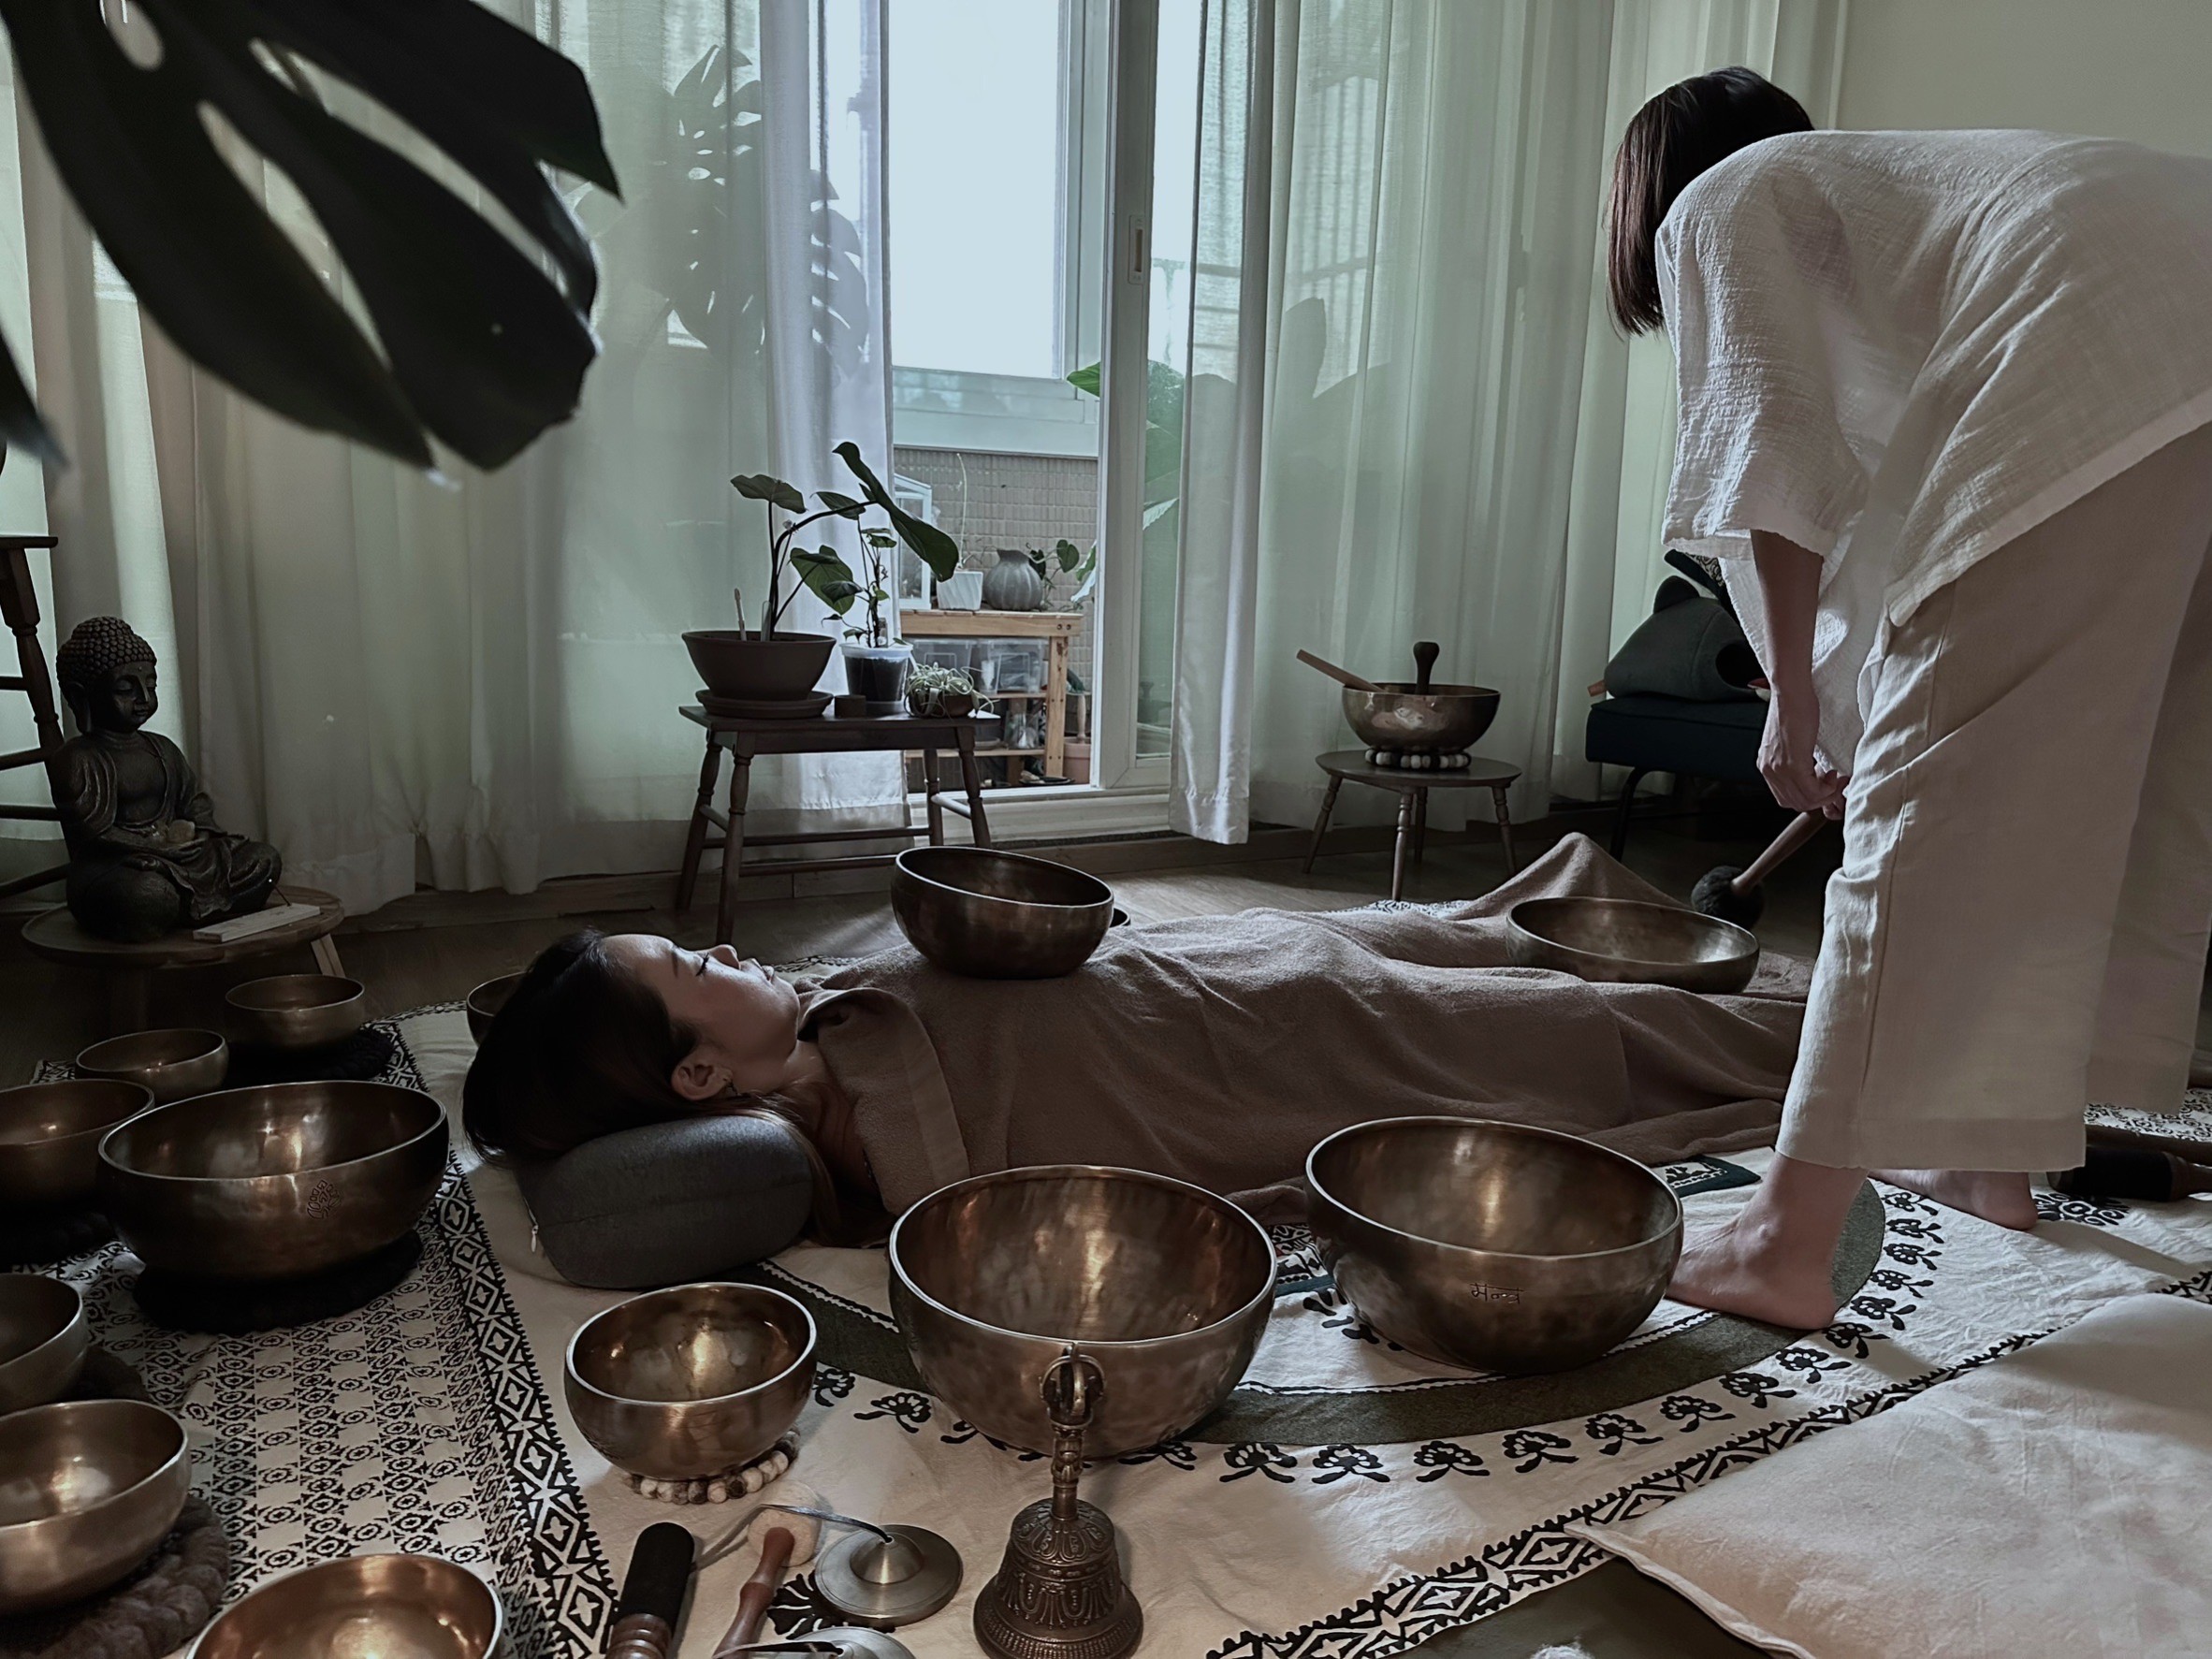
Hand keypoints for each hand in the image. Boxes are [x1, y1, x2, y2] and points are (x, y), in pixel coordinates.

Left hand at [1759, 689, 1847, 818]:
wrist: (1791, 693)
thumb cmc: (1795, 709)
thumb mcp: (1792, 741)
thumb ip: (1797, 760)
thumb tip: (1815, 776)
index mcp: (1767, 766)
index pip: (1787, 798)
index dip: (1810, 796)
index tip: (1826, 783)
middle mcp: (1769, 771)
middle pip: (1796, 803)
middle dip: (1820, 798)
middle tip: (1835, 782)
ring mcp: (1779, 770)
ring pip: (1805, 801)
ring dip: (1826, 794)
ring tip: (1836, 777)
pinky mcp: (1792, 765)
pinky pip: (1812, 791)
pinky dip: (1827, 788)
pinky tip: (1833, 773)